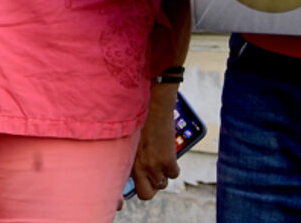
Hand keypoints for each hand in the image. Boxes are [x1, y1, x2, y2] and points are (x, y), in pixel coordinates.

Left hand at [129, 83, 181, 199]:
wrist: (154, 107)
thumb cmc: (139, 119)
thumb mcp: (129, 141)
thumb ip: (130, 158)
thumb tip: (132, 170)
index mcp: (127, 161)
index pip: (131, 187)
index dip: (137, 187)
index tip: (140, 181)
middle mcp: (139, 167)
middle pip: (146, 194)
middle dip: (150, 187)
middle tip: (152, 173)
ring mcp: (153, 165)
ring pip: (162, 184)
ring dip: (162, 175)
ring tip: (159, 159)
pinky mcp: (168, 160)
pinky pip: (174, 174)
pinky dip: (173, 166)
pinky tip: (168, 153)